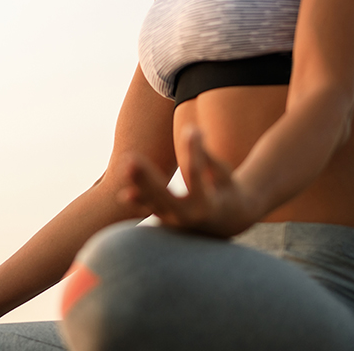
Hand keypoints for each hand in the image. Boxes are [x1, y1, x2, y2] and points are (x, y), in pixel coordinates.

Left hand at [119, 126, 259, 237]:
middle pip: (166, 197)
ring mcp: (177, 223)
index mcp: (210, 204)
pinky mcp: (168, 222)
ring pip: (154, 204)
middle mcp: (192, 218)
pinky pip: (151, 210)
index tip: (190, 131)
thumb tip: (193, 129)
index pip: (197, 175)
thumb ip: (207, 156)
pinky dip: (139, 201)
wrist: (229, 221)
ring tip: (126, 165)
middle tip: (131, 161)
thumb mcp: (223, 174)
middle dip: (148, 179)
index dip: (194, 151)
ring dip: (139, 185)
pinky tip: (124, 193)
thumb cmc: (227, 190)